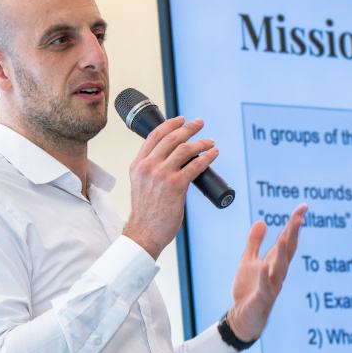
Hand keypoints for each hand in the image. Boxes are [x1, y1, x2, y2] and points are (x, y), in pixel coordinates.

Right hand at [122, 117, 217, 259]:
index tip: (181, 120)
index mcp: (138, 164)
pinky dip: (207, 157)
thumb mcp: (140, 183)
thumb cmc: (146, 212)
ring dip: (201, 143)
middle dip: (188, 128)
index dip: (170, 124)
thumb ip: (150, 169)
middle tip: (200, 124)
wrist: (144, 232)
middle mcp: (148, 166)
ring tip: (210, 142)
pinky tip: (213, 154)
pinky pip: (195, 165)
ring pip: (185, 149)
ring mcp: (162, 175)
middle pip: (171, 138)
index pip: (154, 135)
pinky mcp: (176, 185)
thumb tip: (171, 157)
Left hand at [227, 204, 306, 340]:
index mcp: (274, 262)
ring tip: (284, 237)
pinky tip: (264, 267)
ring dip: (282, 253)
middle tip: (299, 216)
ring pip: (280, 268)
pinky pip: (264, 287)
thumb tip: (262, 220)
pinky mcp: (261, 299)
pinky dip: (264, 277)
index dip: (294, 224)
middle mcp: (277, 273)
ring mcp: (271, 286)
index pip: (287, 240)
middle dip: (293, 233)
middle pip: (288, 251)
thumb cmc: (248, 289)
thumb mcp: (248, 260)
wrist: (242, 318)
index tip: (303, 207)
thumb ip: (255, 242)